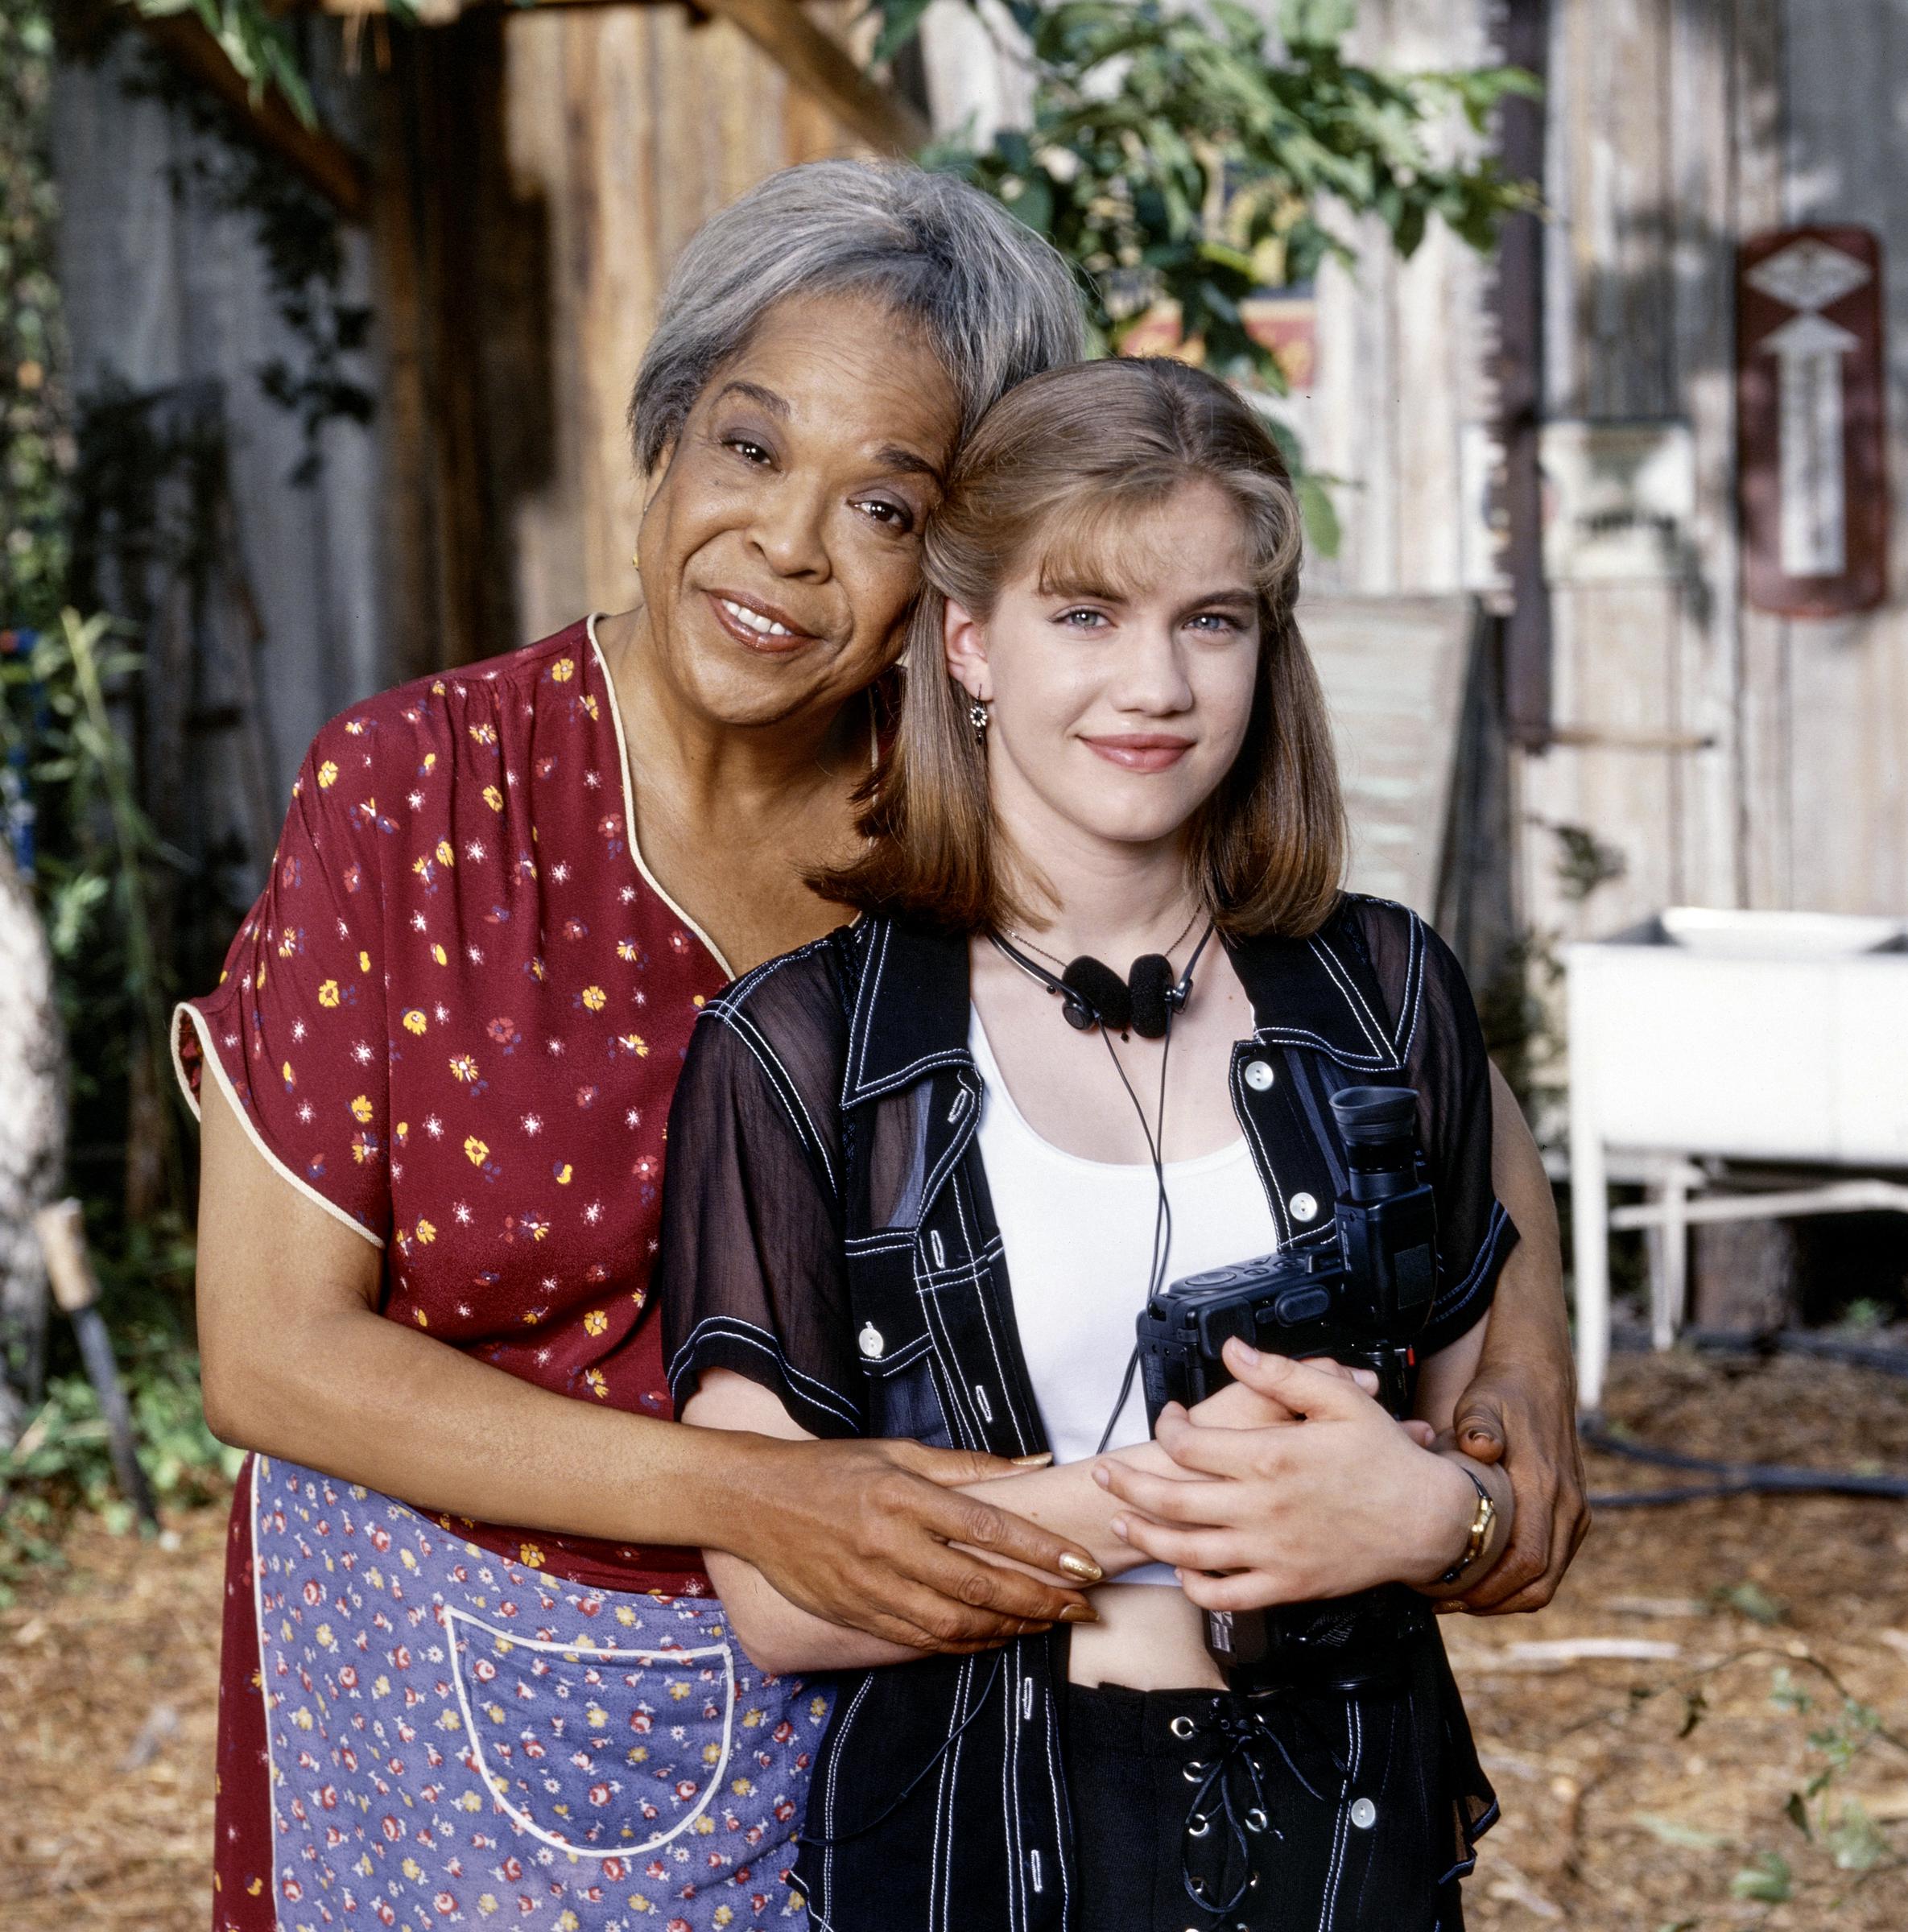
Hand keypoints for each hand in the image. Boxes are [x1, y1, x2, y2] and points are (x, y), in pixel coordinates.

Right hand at [732, 1434, 1098, 1653]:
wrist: (754, 1502)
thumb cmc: (832, 1468)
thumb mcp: (896, 1451)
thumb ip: (968, 1464)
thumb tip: (1034, 1463)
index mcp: (903, 1496)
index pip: (988, 1529)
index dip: (1042, 1551)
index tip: (1083, 1564)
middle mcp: (890, 1545)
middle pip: (980, 1585)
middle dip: (1041, 1601)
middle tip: (1083, 1607)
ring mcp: (871, 1586)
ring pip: (955, 1622)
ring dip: (1011, 1629)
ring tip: (1049, 1625)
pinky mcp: (857, 1614)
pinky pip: (922, 1640)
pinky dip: (967, 1644)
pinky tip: (997, 1638)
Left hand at [1094, 1341, 1476, 1610]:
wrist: (1427, 1520)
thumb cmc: (1384, 1458)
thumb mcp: (1338, 1399)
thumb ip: (1280, 1373)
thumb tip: (1232, 1350)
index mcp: (1270, 1456)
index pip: (1189, 1444)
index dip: (1167, 1427)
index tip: (1168, 1418)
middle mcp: (1261, 1507)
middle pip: (1171, 1499)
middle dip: (1127, 1484)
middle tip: (1103, 1472)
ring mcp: (1270, 1552)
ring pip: (1187, 1551)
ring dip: (1145, 1536)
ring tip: (1121, 1522)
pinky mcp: (1286, 1586)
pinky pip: (1226, 1596)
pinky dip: (1194, 1586)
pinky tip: (1181, 1569)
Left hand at [1446, 1364, 1589, 1612]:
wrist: (1539, 1376)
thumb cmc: (1501, 1393)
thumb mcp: (1482, 1402)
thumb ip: (1478, 1423)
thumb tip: (1479, 1446)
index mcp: (1545, 1487)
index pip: (1527, 1561)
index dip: (1489, 1589)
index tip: (1446, 1596)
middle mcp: (1567, 1505)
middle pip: (1540, 1582)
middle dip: (1492, 1603)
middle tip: (1444, 1604)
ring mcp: (1574, 1511)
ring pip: (1548, 1578)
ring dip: (1507, 1596)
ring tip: (1458, 1598)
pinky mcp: (1573, 1512)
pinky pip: (1552, 1562)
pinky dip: (1521, 1580)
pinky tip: (1483, 1575)